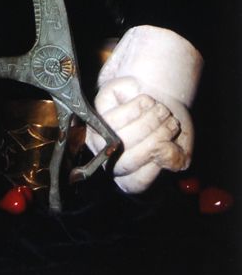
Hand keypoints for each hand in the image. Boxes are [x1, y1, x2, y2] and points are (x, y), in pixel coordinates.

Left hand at [85, 25, 202, 192]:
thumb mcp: (179, 144)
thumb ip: (175, 158)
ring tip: (163, 112)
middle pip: (126, 161)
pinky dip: (135, 109)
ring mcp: (99, 138)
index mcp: (129, 174)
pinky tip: (148, 102)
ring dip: (147, 124)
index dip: (155, 166)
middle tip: (172, 124)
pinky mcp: (95, 114)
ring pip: (119, 139)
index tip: (171, 146)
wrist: (156, 92)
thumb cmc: (166, 124)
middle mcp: (110, 160)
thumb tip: (167, 157)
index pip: (136, 183)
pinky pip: (112, 118)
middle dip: (154, 140)